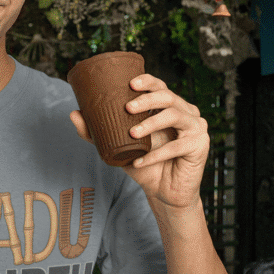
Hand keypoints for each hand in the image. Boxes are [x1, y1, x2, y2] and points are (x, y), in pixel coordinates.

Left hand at [70, 74, 208, 210]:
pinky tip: (140, 162)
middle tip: (127, 107)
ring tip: (132, 133)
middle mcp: (185, 112)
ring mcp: (196, 127)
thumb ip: (96, 132)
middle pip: (168, 96)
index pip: (160, 86)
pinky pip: (176, 146)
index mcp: (168, 107)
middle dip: (147, 99)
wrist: (163, 192)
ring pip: (174, 116)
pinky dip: (156, 155)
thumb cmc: (144, 165)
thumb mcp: (117, 147)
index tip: (129, 83)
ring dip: (151, 123)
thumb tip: (73, 114)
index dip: (147, 81)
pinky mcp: (200, 145)